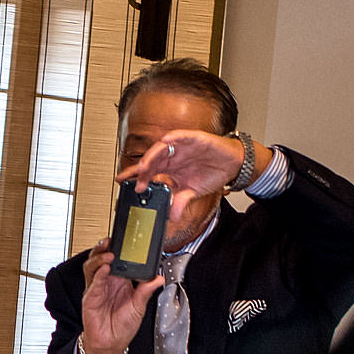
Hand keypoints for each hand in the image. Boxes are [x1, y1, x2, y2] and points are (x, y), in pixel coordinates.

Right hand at [77, 244, 164, 353]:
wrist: (111, 343)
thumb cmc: (123, 326)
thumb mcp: (139, 306)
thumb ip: (146, 290)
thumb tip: (158, 277)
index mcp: (120, 281)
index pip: (118, 260)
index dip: (119, 250)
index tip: (126, 242)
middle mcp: (107, 282)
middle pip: (101, 259)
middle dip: (104, 248)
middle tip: (112, 241)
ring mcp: (97, 288)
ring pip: (92, 267)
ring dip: (99, 258)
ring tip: (109, 255)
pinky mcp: (90, 297)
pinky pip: (93, 283)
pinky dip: (98, 275)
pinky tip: (104, 270)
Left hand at [118, 130, 248, 216]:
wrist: (232, 164)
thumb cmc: (212, 173)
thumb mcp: (193, 192)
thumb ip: (181, 202)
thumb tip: (172, 216)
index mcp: (169, 167)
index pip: (148, 171)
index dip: (134, 175)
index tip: (121, 182)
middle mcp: (172, 156)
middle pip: (151, 159)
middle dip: (141, 169)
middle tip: (135, 179)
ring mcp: (181, 146)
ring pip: (161, 148)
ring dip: (152, 156)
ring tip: (145, 166)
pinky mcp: (194, 139)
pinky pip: (180, 136)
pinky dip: (173, 138)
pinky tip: (166, 142)